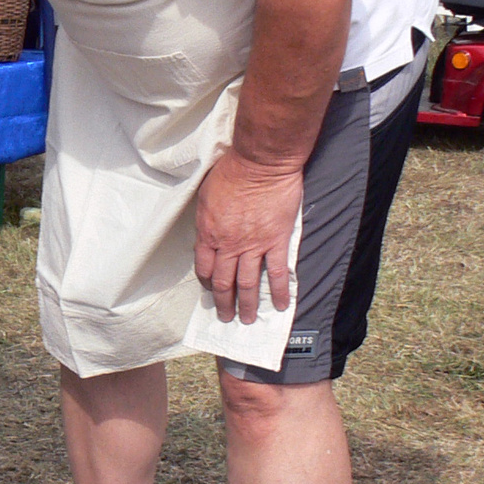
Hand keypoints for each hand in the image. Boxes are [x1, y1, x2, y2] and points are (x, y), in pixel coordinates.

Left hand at [194, 151, 302, 323]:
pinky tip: (281, 305)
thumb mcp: (205, 196)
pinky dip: (279, 292)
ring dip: (248, 305)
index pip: (203, 267)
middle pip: (224, 282)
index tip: (210, 290)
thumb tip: (208, 233)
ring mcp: (253, 245)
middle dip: (224, 303)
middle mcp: (228, 245)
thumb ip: (206, 219)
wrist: (260, 165)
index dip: (206, 282)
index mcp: (208, 233)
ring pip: (248, 284)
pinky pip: (277, 273)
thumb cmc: (230, 173)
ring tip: (248, 319)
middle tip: (226, 317)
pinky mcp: (276, 241)